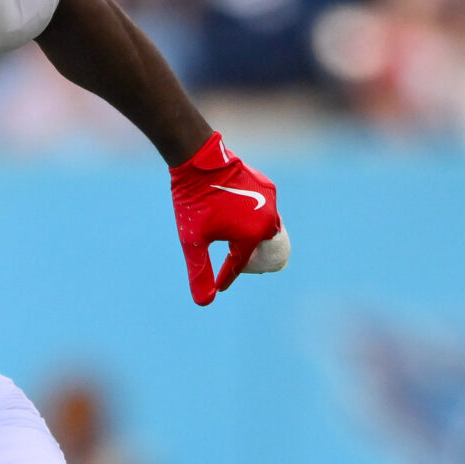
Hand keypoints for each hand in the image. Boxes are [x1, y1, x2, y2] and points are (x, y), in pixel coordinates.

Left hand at [169, 133, 286, 305]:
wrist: (200, 162)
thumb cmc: (194, 203)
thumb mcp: (193, 241)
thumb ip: (200, 272)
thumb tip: (205, 302)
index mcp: (251, 236)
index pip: (240, 266)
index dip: (228, 277)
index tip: (219, 286)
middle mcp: (267, 220)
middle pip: (260, 249)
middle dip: (248, 261)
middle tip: (235, 268)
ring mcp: (270, 201)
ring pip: (266, 229)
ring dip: (254, 239)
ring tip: (239, 246)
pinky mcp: (268, 187)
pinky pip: (265, 209)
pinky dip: (255, 218)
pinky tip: (243, 220)